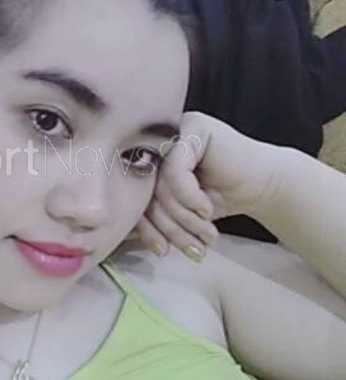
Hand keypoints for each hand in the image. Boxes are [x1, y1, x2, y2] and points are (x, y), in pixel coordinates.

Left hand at [132, 111, 282, 260]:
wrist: (262, 186)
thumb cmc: (217, 199)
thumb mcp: (176, 213)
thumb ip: (148, 218)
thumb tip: (117, 236)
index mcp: (142, 159)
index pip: (130, 195)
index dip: (144, 228)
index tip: (161, 251)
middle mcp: (153, 142)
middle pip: (144, 191)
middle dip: (169, 227)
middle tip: (193, 247)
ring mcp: (172, 131)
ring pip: (159, 184)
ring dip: (183, 218)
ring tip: (205, 233)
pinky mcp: (193, 128)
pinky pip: (176, 170)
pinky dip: (189, 197)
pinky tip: (206, 208)